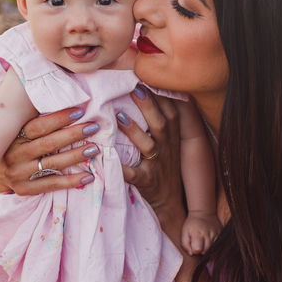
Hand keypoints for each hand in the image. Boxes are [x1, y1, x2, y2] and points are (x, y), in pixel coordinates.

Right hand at [0, 107, 99, 195]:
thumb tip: (59, 99)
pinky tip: (88, 177)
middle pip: (48, 144)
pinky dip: (71, 181)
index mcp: (13, 138)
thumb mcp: (14, 133)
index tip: (79, 111)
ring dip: (76, 156)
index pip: (38, 126)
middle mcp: (15, 155)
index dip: (59, 118)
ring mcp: (19, 174)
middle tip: (93, 127)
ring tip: (94, 149)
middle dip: (73, 135)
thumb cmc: (10, 148)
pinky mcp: (25, 189)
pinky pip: (52, 185)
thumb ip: (31, 121)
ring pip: (52, 164)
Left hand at [118, 89, 184, 239]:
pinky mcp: (147, 182)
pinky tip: (109, 160)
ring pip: (148, 146)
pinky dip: (122, 169)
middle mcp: (167, 149)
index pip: (171, 112)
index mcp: (172, 138)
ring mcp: (157, 165)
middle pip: (161, 124)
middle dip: (149, 106)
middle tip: (135, 88)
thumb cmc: (166, 167)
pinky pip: (134, 175)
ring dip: (135, 131)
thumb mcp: (170, 143)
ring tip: (119, 117)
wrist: (171, 204)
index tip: (149, 78)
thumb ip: (161, 120)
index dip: (162, 95)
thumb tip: (147, 91)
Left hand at [181, 211, 221, 254]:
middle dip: (200, 250)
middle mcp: (208, 233)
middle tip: (198, 243)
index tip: (193, 244)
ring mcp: (216, 233)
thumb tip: (191, 253)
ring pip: (212, 249)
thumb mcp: (184, 231)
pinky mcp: (221, 233)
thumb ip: (185, 244)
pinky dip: (213, 245)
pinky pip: (218, 245)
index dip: (194, 250)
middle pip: (205, 251)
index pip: (197, 250)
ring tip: (203, 241)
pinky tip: (209, 240)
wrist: (203, 212)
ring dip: (207, 248)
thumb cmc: (192, 223)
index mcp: (197, 233)